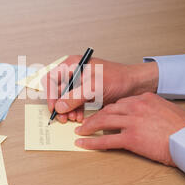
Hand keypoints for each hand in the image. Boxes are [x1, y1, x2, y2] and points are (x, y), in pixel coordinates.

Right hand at [42, 55, 158, 122]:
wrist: (135, 84)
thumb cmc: (118, 78)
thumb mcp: (94, 87)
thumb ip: (75, 97)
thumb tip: (59, 106)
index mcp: (73, 65)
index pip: (52, 79)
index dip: (50, 94)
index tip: (54, 108)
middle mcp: (74, 73)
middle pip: (57, 90)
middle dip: (60, 105)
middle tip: (62, 117)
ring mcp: (80, 84)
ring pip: (65, 99)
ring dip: (67, 110)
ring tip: (73, 118)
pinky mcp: (86, 93)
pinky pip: (74, 103)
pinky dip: (75, 111)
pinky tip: (80, 117)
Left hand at [74, 92, 184, 165]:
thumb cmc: (183, 127)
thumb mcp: (166, 109)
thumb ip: (150, 109)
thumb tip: (141, 114)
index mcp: (144, 98)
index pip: (120, 102)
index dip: (108, 109)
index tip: (101, 113)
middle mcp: (135, 107)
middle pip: (108, 110)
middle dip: (94, 116)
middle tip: (85, 121)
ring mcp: (132, 122)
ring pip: (103, 121)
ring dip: (89, 127)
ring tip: (80, 131)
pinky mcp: (130, 138)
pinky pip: (106, 140)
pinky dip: (92, 142)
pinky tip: (83, 144)